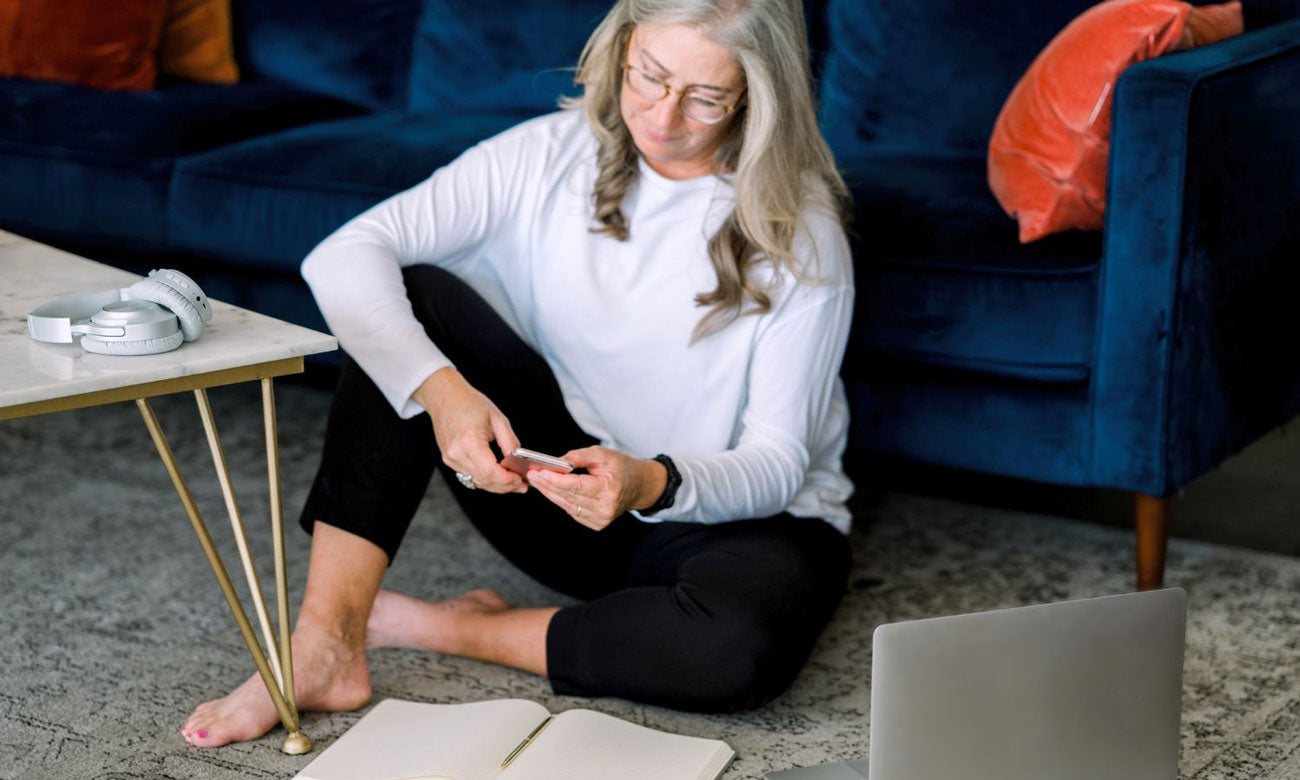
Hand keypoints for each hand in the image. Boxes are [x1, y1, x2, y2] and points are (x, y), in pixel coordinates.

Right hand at [412, 367, 526, 494]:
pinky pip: (470, 476)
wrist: (445, 397)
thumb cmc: (470, 403)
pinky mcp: (449, 460)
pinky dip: (486, 479)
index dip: (507, 480)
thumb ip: (510, 442)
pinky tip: (498, 475)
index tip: (520, 478)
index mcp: (469, 441)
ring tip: (513, 481)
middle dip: (505, 486)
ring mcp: (450, 459)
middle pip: (484, 481)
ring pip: (477, 482)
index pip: (490, 472)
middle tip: (521, 484)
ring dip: (496, 485)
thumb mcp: (498, 419)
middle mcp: (456, 453)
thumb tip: (519, 462)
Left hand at [528, 446, 666, 530]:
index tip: (539, 472)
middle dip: (547, 485)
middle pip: (568, 496)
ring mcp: (601, 519)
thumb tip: (557, 462)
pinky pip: (572, 511)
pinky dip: (560, 500)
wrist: (638, 486)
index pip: (576, 486)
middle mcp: (605, 508)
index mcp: (609, 489)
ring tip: (537, 481)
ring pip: (567, 505)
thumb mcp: (603, 454)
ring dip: (550, 493)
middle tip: (532, 475)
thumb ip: (579, 457)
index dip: (555, 480)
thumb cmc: (621, 467)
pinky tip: (550, 490)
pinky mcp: (596, 524)